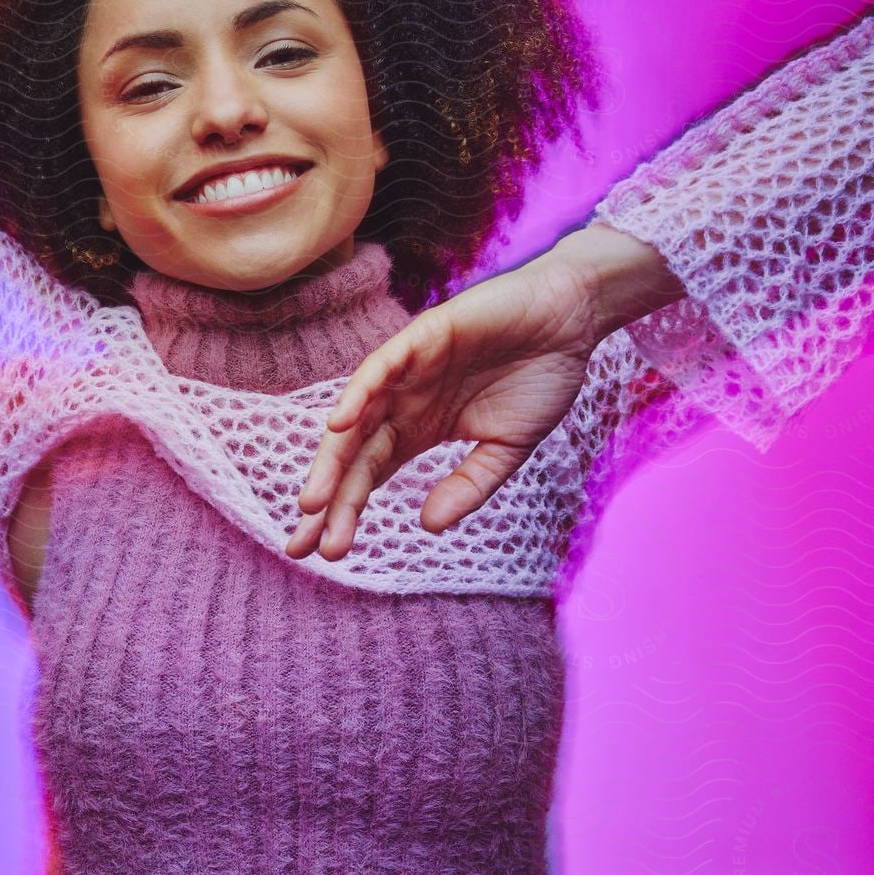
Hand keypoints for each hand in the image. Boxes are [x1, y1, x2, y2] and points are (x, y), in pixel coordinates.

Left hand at [285, 251, 603, 562]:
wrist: (571, 320)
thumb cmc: (540, 379)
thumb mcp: (507, 449)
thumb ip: (469, 485)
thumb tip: (428, 526)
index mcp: (418, 430)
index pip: (369, 476)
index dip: (344, 513)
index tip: (325, 553)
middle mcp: (403, 403)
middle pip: (353, 455)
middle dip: (327, 499)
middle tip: (303, 543)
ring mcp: (408, 371)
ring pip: (356, 418)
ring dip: (332, 458)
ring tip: (312, 502)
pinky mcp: (422, 337)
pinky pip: (380, 367)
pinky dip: (358, 393)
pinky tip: (339, 424)